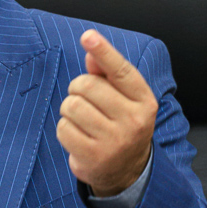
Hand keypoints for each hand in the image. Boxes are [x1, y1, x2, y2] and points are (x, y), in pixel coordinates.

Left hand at [56, 30, 156, 196]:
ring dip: (69, 110)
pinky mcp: (93, 157)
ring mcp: (114, 141)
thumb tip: (91, 52)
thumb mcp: (124, 99)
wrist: (127, 171)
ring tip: (83, 121)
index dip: (103, 51)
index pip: (120, 71)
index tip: (88, 36)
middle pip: (86, 86)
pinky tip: (78, 136)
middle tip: (85, 101)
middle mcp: (133, 120)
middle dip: (77, 89)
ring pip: (71, 106)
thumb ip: (107, 75)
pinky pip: (63, 128)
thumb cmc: (121, 124)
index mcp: (143, 100)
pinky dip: (65, 129)